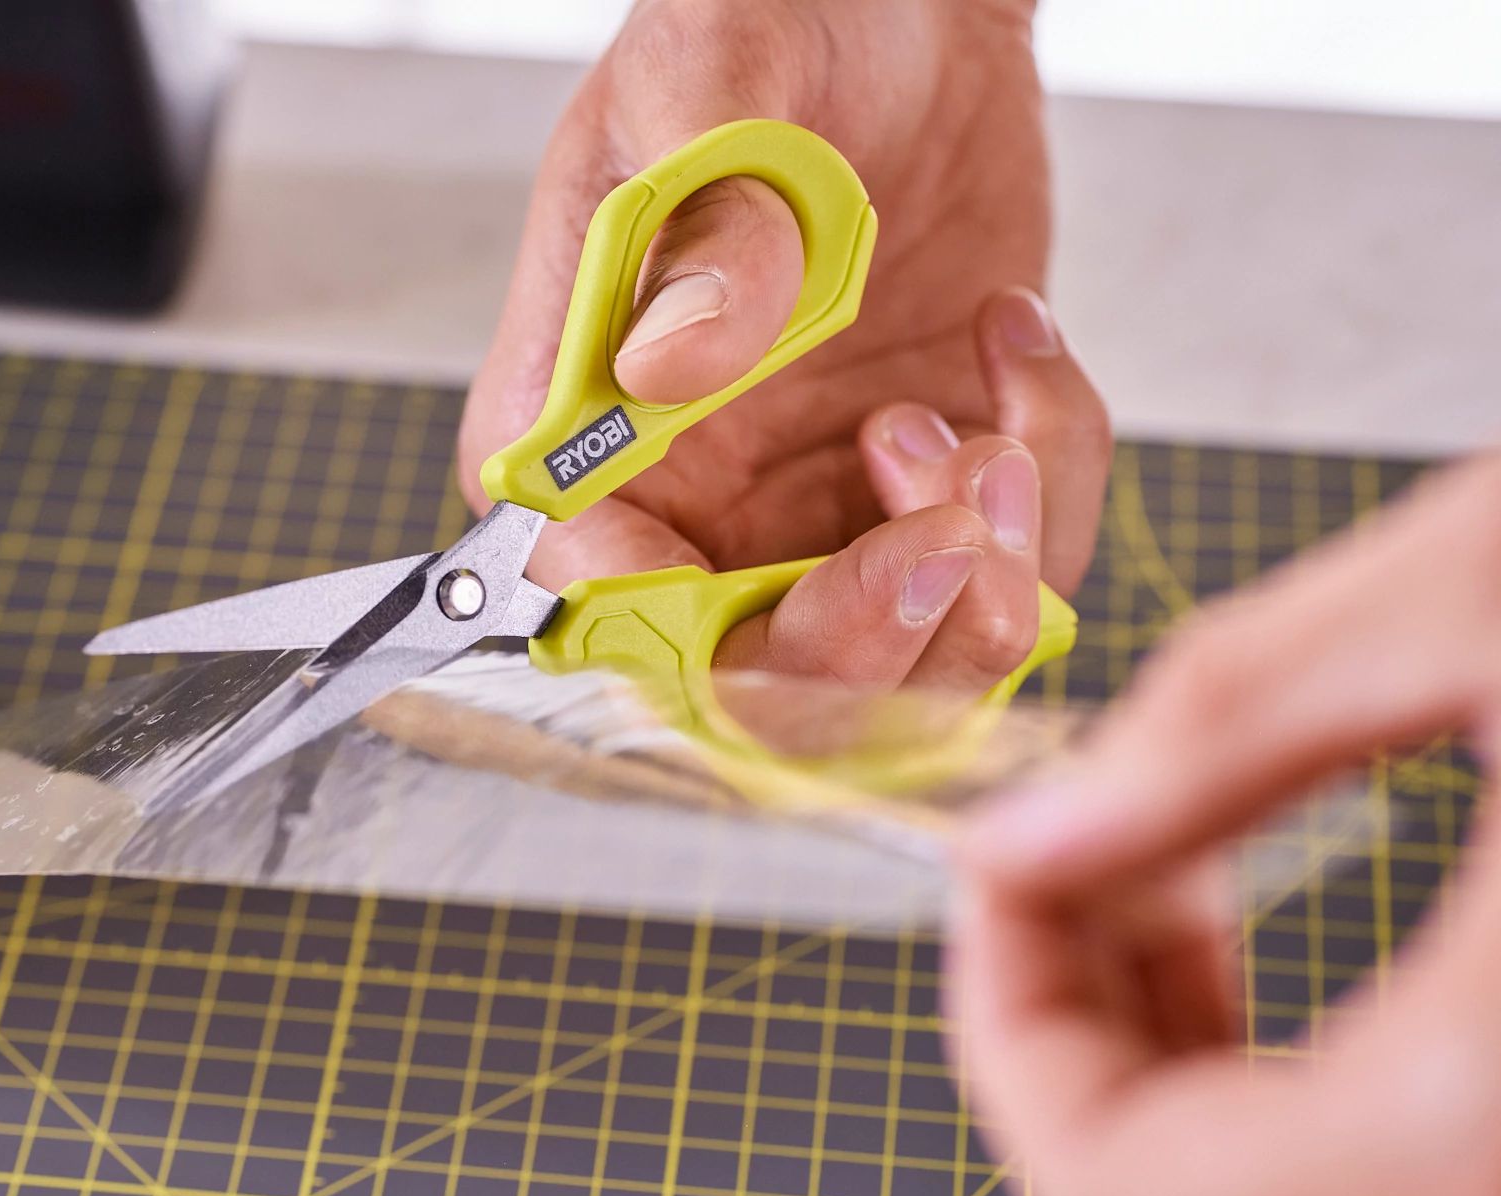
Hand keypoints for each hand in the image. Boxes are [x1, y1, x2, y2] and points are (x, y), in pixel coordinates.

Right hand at [458, 0, 1108, 692]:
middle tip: (954, 523)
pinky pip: (1001, 580)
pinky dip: (1046, 487)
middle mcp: (685, 508)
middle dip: (875, 644)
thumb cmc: (767, 28)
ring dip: (984, 574)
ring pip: (896, 674)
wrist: (902, 9)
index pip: (609, 615)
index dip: (725, 643)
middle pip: (755, 692)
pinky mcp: (921, 502)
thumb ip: (695, 226)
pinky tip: (1019, 351)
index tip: (857, 565)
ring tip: (999, 412)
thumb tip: (671, 362)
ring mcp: (807, 519)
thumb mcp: (714, 86)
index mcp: (583, 437)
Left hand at [950, 451, 1500, 1195]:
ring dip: (1212, 1145)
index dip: (1005, 1027)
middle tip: (1111, 891)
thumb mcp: (1498, 579)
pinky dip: (1353, 1168)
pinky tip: (1380, 989)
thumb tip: (1025, 829)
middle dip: (1093, 1097)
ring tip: (1218, 920)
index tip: (1008, 865)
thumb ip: (1229, 727)